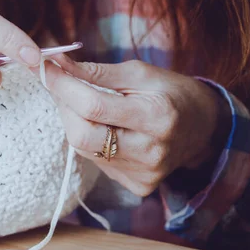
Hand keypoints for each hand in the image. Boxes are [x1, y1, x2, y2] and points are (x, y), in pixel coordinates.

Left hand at [41, 57, 231, 196]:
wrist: (203, 129)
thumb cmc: (171, 92)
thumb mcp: (140, 73)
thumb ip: (97, 71)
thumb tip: (56, 64)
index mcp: (157, 117)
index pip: (93, 105)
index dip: (63, 86)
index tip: (46, 67)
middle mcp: (150, 151)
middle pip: (81, 134)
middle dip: (63, 106)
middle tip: (62, 86)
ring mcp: (143, 173)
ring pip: (84, 148)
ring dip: (75, 122)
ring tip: (86, 104)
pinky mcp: (137, 185)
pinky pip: (96, 161)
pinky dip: (90, 140)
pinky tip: (105, 128)